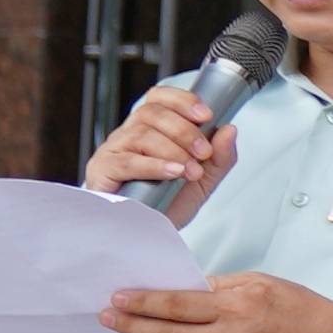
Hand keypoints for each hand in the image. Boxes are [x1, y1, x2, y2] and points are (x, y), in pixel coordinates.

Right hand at [84, 79, 234, 218]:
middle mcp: (129, 134)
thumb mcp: (205, 179)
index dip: (182, 100)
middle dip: (185, 131)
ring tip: (190, 171)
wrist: (148, 234)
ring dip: (173, 150)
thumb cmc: (170, 202)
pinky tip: (173, 172)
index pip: (159, 98)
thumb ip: (220, 156)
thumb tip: (229, 129)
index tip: (206, 115)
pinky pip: (127, 161)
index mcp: (151, 128)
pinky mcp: (102, 171)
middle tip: (203, 153)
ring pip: (141, 135)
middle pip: (152, 113)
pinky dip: (155, 165)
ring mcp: (113, 151)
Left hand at [97, 271, 332, 332]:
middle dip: (132, 325)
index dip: (142, 303)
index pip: (175, 306)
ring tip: (135, 332)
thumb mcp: (258, 282)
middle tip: (109, 317)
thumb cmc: (297, 308)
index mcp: (238, 308)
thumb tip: (178, 292)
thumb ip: (216, 287)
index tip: (118, 298)